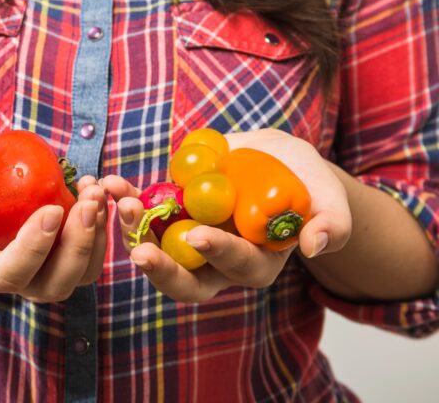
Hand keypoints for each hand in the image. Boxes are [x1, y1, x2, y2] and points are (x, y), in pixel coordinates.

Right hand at [0, 137, 107, 302]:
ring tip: (94, 192)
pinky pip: (89, 251)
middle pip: (52, 285)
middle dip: (76, 248)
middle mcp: (10, 277)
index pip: (8, 276)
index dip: (33, 249)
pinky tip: (92, 187)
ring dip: (95, 237)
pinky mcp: (59, 248)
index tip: (52, 210)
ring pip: (79, 274)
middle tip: (88, 203)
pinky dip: (99, 224)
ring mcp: (39, 266)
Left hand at [101, 128, 351, 302]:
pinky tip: (110, 183)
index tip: (200, 236)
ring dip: (132, 229)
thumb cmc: (306, 183)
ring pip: (154, 246)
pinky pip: (141, 213)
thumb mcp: (329, 199)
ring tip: (119, 200)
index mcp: (254, 265)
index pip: (236, 268)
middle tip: (140, 250)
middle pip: (184, 280)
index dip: (219, 254)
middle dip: (160, 268)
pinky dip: (125, 199)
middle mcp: (215, 262)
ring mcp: (186, 239)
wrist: (273, 159)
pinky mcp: (167, 214)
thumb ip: (331, 223)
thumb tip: (316, 245)